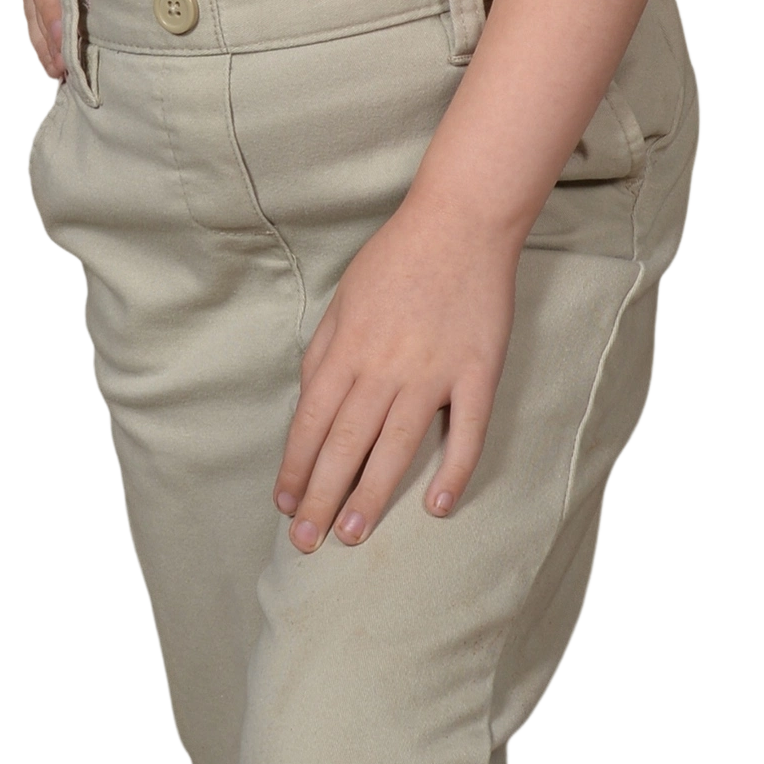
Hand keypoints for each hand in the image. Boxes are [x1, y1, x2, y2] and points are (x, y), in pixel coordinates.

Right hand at [0, 0, 66, 87]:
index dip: (56, 15)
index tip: (65, 39)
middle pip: (41, 9)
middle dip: (52, 39)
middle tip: (65, 67)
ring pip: (34, 18)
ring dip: (45, 46)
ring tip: (58, 74)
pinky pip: (31, 17)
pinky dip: (40, 41)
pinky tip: (50, 63)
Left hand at [272, 192, 518, 551]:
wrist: (461, 222)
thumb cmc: (396, 258)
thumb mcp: (342, 297)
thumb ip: (323, 350)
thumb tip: (307, 398)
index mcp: (347, 348)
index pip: (311, 422)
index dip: (296, 468)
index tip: (286, 503)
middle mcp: (384, 367)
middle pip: (345, 445)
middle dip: (321, 498)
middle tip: (308, 542)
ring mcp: (433, 372)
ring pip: (395, 447)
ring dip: (370, 495)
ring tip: (353, 534)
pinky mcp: (477, 372)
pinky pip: (466, 431)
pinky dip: (452, 471)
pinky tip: (437, 504)